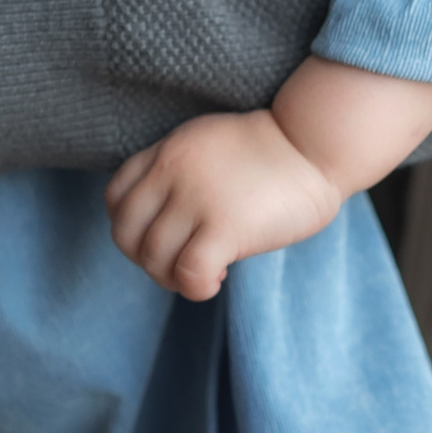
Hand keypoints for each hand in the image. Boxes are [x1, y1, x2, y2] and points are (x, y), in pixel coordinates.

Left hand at [104, 110, 344, 300]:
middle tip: (179, 263)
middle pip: (125, 233)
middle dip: (146, 260)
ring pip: (152, 258)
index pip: (115, 198)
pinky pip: (188, 273)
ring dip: (172, 278)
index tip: (162, 236)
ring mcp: (196, 199)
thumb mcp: (206, 144)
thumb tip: (160, 222)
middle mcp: (172, 172)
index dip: (131, 227)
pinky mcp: (225, 226)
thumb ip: (176, 173)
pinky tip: (218, 280)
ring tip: (206, 272)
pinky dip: (196, 288)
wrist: (316, 144)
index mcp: (166, 152)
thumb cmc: (272, 152)